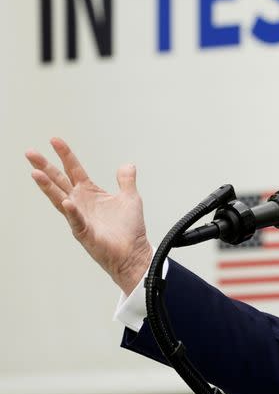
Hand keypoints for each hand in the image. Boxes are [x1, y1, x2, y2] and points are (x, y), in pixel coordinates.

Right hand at [25, 138, 151, 294]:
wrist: (133, 253)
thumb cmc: (129, 229)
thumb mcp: (130, 198)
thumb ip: (126, 180)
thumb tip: (127, 164)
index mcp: (90, 193)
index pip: (74, 169)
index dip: (65, 155)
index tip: (54, 140)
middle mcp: (80, 203)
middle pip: (59, 181)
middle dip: (45, 167)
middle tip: (30, 153)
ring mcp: (79, 217)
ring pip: (59, 198)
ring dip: (48, 187)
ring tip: (36, 173)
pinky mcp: (84, 232)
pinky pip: (76, 220)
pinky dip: (72, 211)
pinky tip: (67, 202)